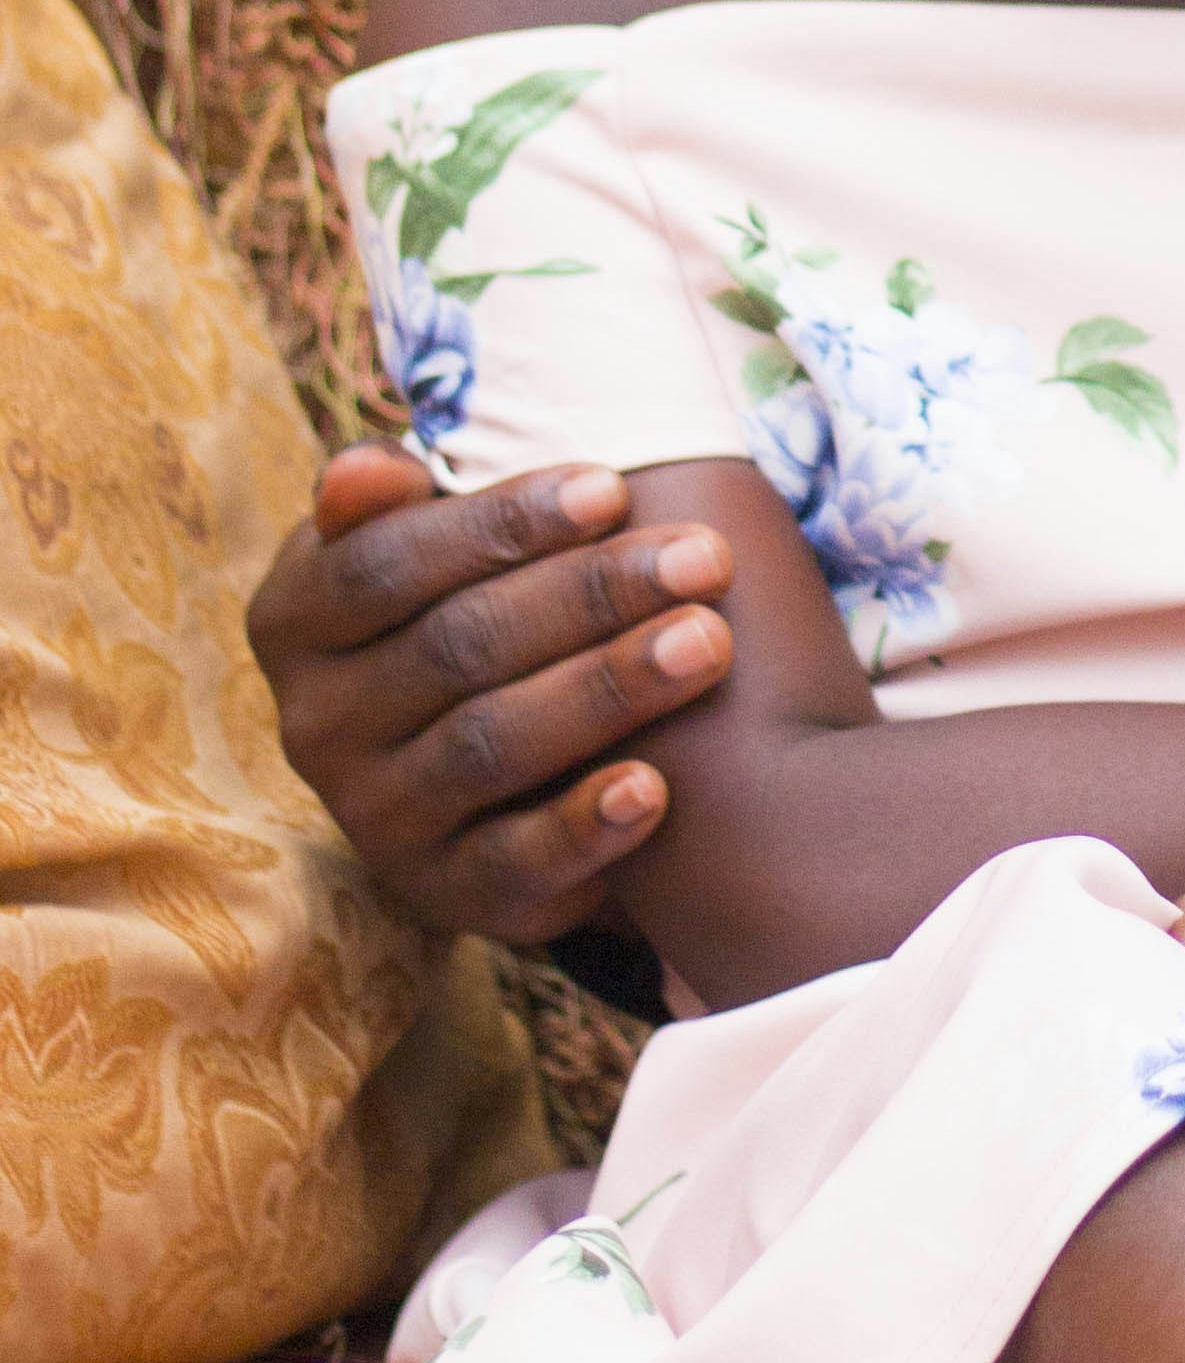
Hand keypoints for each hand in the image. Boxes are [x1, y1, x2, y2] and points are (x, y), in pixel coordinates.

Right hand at [245, 448, 737, 942]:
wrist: (494, 767)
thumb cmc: (470, 609)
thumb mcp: (423, 546)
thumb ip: (395, 502)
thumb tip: (366, 469)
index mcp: (297, 620)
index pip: (387, 562)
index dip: (501, 524)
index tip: (612, 489)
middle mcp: (317, 726)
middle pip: (457, 647)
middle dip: (591, 594)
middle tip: (705, 557)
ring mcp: (375, 818)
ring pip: (490, 746)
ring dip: (607, 690)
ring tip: (709, 641)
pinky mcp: (444, 893)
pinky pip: (510, 864)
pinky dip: (582, 827)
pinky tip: (655, 787)